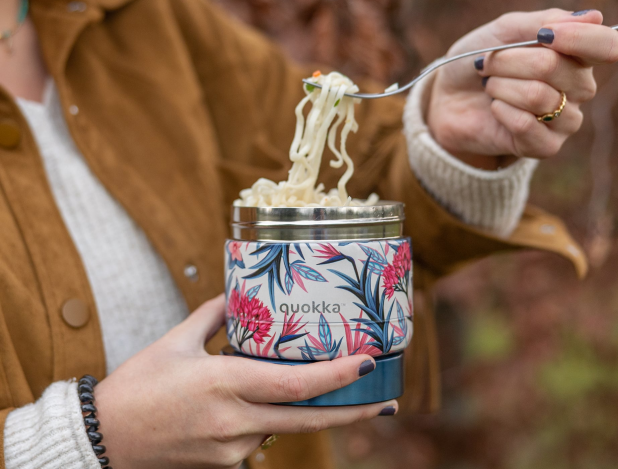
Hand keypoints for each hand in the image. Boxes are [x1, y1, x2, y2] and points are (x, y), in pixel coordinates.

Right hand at [95, 294, 394, 468]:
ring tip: (340, 393)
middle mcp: (233, 421)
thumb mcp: (176, 341)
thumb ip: (213, 314)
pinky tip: (276, 403)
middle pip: (307, 419)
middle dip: (353, 413)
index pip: (295, 385)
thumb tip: (237, 294)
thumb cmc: (137, 386)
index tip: (369, 363)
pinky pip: (261, 439)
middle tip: (387, 402)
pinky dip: (276, 420)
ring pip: (285, 428)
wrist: (102, 440)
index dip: (338, 377)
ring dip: (312, 412)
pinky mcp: (223, 464)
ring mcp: (230, 449)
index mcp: (224, 384)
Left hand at [426, 9, 617, 169]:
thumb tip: (595, 17)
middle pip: (556, 67)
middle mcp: (580, 88)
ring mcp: (565, 120)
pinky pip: (527, 126)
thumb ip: (545, 21)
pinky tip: (495, 108)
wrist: (448, 97)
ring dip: (500, 86)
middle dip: (509, 60)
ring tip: (490, 86)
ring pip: (537, 96)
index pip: (607, 46)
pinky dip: (501, 111)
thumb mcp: (504, 30)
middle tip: (489, 63)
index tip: (542, 35)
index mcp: (577, 54)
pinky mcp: (546, 146)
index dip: (579, 38)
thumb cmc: (479, 59)